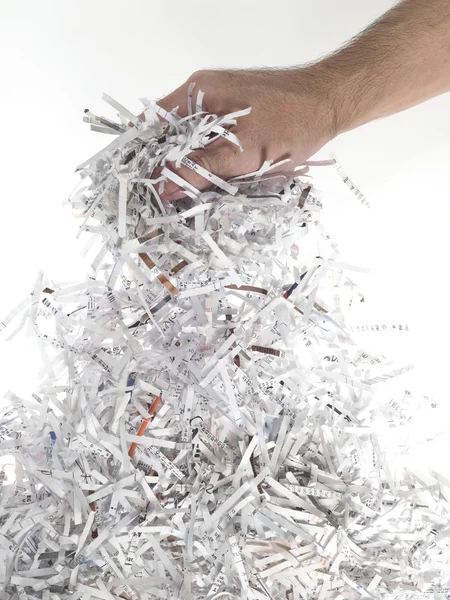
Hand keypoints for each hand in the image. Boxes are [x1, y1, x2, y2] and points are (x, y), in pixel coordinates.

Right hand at [149, 67, 336, 199]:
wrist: (332, 102)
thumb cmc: (293, 120)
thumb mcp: (243, 153)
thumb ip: (201, 170)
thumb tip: (163, 187)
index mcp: (200, 92)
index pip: (155, 123)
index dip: (145, 155)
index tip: (143, 184)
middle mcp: (205, 95)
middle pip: (171, 135)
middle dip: (167, 166)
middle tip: (165, 197)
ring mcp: (222, 106)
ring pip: (192, 142)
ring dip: (191, 166)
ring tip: (185, 195)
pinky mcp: (236, 119)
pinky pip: (212, 143)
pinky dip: (210, 162)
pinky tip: (211, 182)